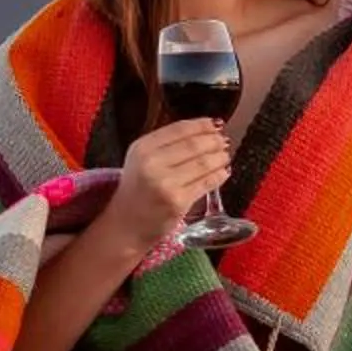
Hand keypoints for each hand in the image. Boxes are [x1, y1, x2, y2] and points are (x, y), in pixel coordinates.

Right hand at [104, 119, 232, 253]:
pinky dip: (219, 175)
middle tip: (224, 141)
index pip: (179, 129)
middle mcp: (151, 163)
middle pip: (193, 145)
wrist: (126, 225)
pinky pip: (206, 183)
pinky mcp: (178, 202)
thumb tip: (206, 130)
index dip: (202, 125)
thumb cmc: (137, 190)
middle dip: (214, 141)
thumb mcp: (141, 160)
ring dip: (219, 157)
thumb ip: (166, 145)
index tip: (215, 125)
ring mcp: (165, 183)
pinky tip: (223, 172)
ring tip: (225, 156)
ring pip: (203, 163)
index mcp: (142, 148)